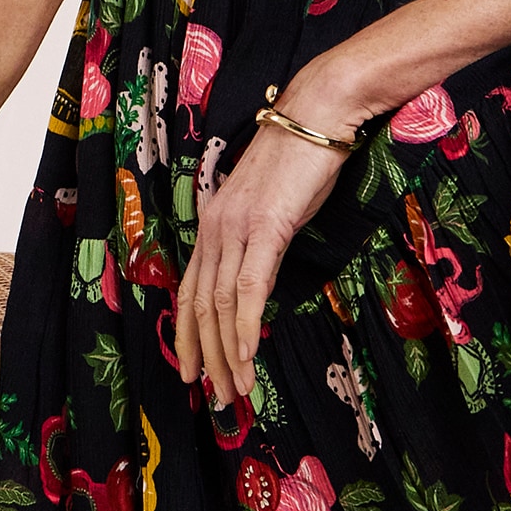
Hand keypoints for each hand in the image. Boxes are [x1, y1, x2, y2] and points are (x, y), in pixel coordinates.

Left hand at [176, 79, 359, 407]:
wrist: (320, 113)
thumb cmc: (306, 156)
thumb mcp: (274, 203)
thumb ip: (261, 236)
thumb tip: (263, 269)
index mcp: (214, 222)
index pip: (191, 290)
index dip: (189, 335)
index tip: (195, 370)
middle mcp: (215, 226)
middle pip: (200, 305)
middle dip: (205, 356)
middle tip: (216, 396)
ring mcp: (236, 226)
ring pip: (220, 304)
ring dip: (226, 353)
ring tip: (235, 389)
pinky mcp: (266, 227)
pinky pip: (249, 288)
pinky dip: (245, 326)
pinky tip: (247, 355)